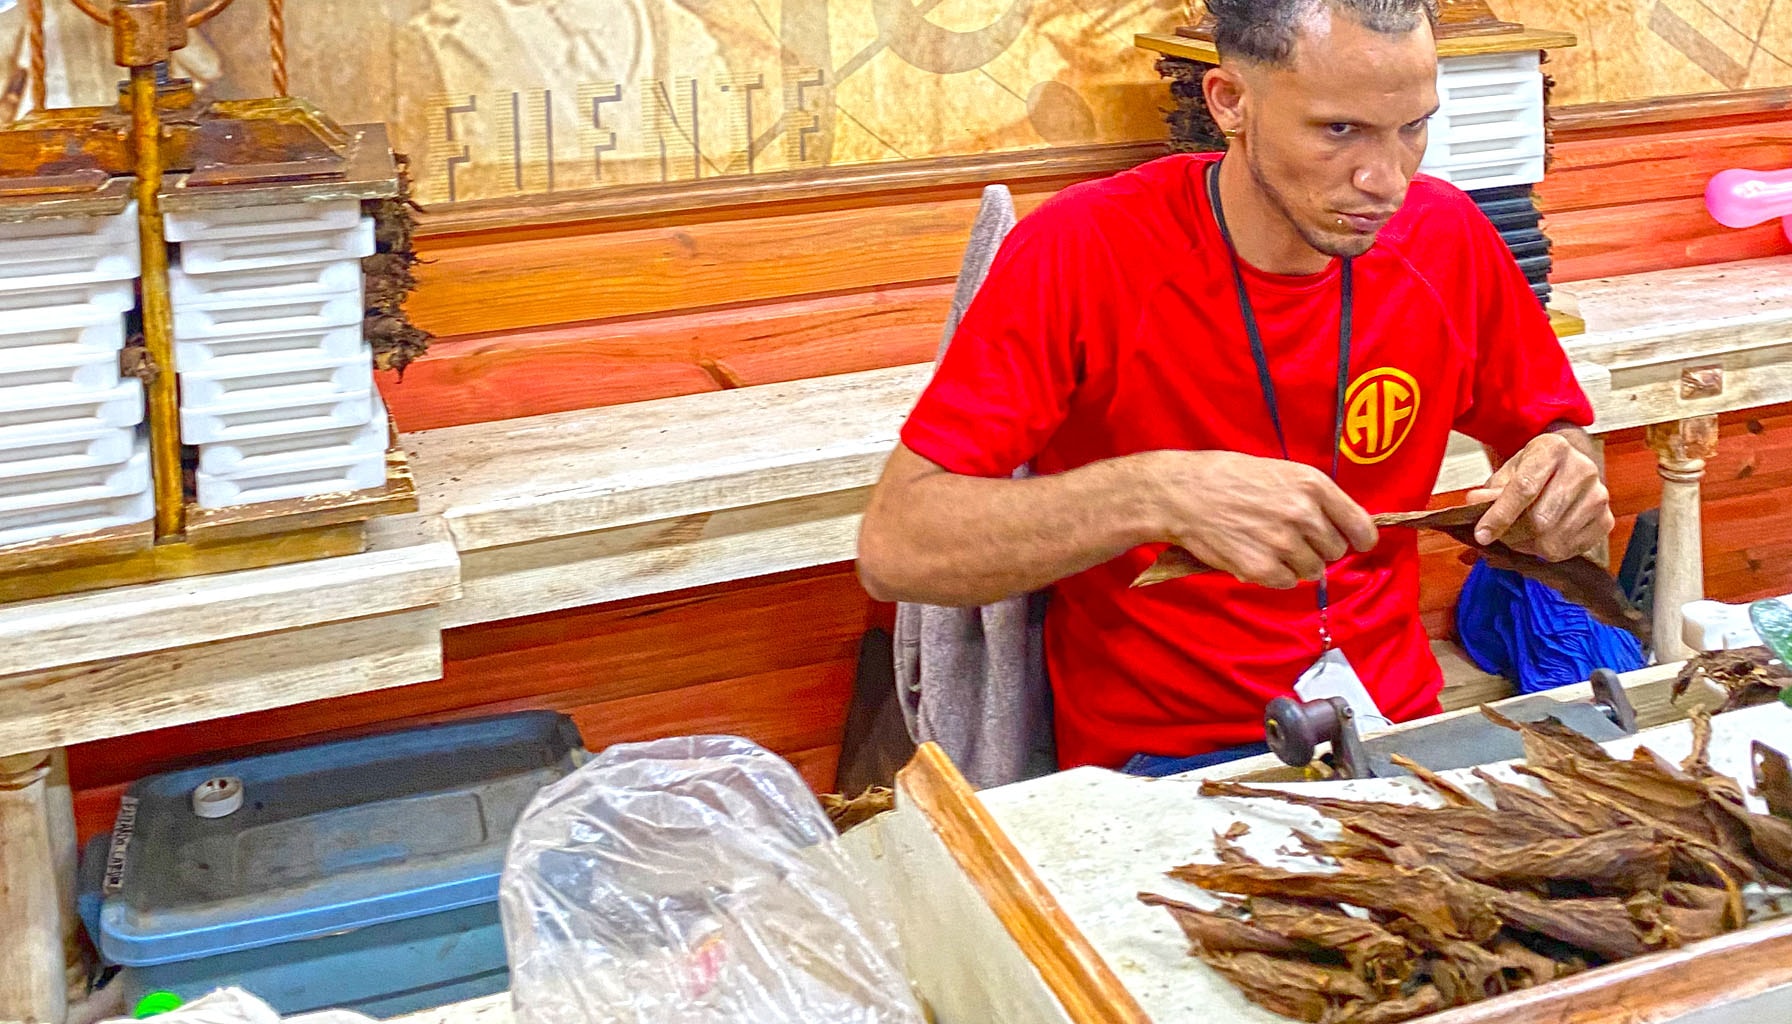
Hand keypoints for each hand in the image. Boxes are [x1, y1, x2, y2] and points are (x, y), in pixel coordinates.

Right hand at [1136, 450, 1377, 588]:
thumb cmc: (1226, 477)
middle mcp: (1303, 514)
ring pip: (1313, 570)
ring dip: (1294, 563)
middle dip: (1317, 548)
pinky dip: (1273, 575)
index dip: (1359, 538)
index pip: (1360, 526)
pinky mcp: (1261, 568)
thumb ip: (1311, 496)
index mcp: (1312, 485)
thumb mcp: (1279, 471)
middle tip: (1289, 537)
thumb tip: (1336, 524)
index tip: (1354, 543)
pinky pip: (1286, 582)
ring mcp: (1283, 543)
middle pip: (1335, 551)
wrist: (1181, 493)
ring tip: (1267, 545)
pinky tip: (1254, 555)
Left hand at [1466, 431, 1612, 561]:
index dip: (1500, 515)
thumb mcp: (1508, 472)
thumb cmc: (1535, 471)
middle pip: (1539, 520)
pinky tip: (1540, 538)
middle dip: (1511, 535)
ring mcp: (1598, 496)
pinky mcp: (1605, 520)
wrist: (1567, 468)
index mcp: (1554, 449)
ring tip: (1519, 535)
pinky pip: (1568, 550)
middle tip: (1499, 535)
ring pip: (1552, 540)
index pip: (1524, 488)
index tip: (1481, 534)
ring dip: (1527, 546)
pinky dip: (1546, 551)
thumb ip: (1491, 489)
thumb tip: (1475, 502)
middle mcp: (1582, 470)